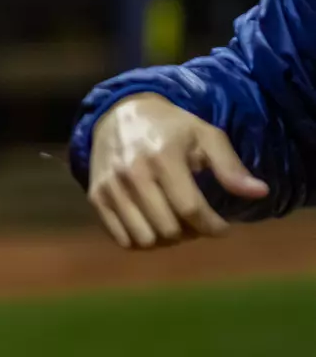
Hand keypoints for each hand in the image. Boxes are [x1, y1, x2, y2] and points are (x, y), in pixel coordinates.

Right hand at [87, 93, 267, 248]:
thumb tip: (260, 193)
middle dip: (191, 234)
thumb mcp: (205, 136)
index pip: (191, 209)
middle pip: (169, 229)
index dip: (213, 226)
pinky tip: (153, 226)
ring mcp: (111, 187)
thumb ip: (230, 166)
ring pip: (144, 239)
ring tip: (176, 225)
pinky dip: (142, 241)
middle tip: (197, 223)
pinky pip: (122, 239)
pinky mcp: (96, 196)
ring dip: (166, 240)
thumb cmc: (170, 128)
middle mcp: (132, 173)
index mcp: (163, 157)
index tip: (222, 227)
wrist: (117, 114)